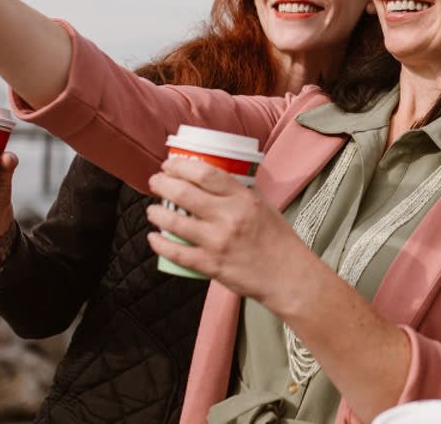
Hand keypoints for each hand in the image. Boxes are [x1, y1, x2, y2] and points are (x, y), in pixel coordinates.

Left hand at [146, 157, 317, 310]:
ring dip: (156, 213)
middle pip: (183, 192)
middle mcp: (229, 217)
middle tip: (155, 182)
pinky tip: (154, 238)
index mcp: (243, 198)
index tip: (169, 165)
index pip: (205, 173)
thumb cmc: (278, 240)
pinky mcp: (211, 265)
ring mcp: (217, 242)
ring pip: (174, 222)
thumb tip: (215, 182)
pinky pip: (176, 252)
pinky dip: (160, 244)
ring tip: (153, 210)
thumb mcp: (264, 205)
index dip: (180, 166)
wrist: (288, 276)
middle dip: (161, 184)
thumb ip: (240, 193)